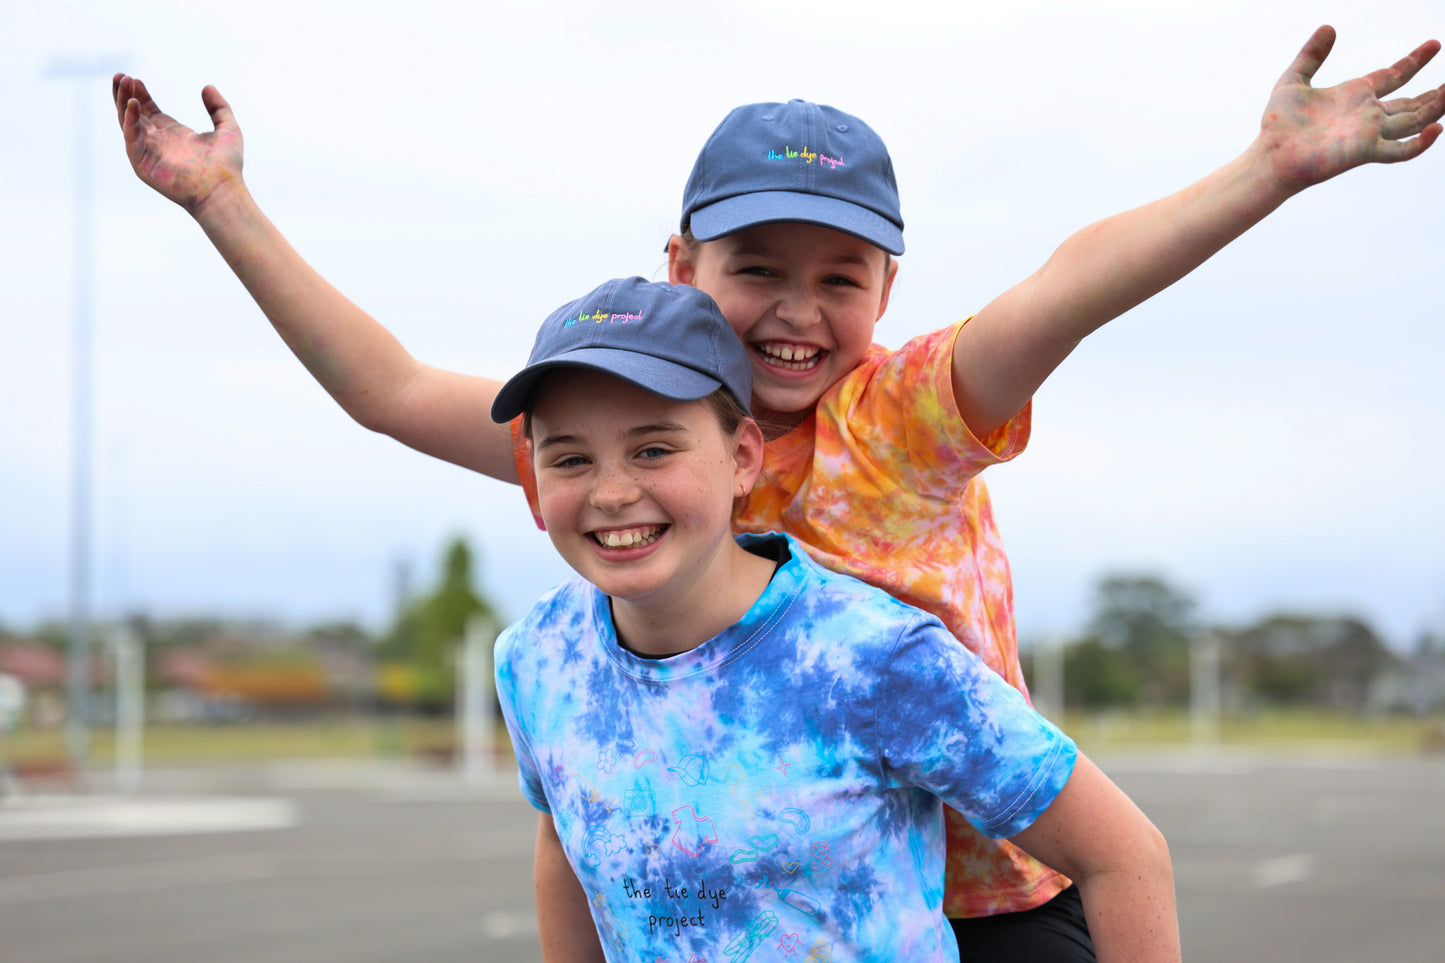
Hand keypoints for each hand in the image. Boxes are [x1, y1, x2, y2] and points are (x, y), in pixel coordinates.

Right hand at [112, 74, 244, 216]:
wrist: (222, 190)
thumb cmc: (227, 166)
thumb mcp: (228, 128)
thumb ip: (219, 107)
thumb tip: (208, 86)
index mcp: (175, 135)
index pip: (150, 112)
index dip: (141, 95)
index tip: (135, 78)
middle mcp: (159, 143)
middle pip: (134, 114)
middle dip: (125, 94)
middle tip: (120, 76)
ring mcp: (149, 153)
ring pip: (127, 122)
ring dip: (122, 101)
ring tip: (122, 80)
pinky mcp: (143, 163)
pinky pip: (131, 137)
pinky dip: (129, 119)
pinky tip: (132, 102)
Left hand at [1260, 25, 1444, 192]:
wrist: (1269, 156)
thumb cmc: (1278, 124)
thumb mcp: (1294, 80)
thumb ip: (1312, 55)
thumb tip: (1328, 27)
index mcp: (1355, 95)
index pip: (1394, 75)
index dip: (1415, 61)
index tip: (1435, 45)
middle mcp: (1367, 114)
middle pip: (1411, 102)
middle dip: (1435, 93)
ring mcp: (1368, 133)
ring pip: (1414, 121)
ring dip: (1436, 109)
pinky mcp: (1364, 151)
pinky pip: (1399, 150)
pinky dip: (1419, 143)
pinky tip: (1436, 129)